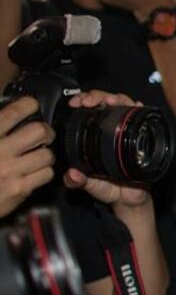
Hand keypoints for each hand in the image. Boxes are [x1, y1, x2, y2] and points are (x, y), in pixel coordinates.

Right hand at [0, 97, 54, 216]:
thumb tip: (8, 113)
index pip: (14, 112)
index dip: (28, 105)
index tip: (31, 105)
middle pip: (39, 131)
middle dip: (45, 132)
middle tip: (42, 135)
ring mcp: (10, 171)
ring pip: (47, 154)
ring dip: (45, 154)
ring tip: (36, 156)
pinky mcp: (18, 189)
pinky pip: (46, 174)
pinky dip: (43, 172)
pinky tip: (33, 173)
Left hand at [63, 90, 149, 208]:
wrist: (131, 199)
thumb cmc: (111, 189)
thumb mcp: (90, 185)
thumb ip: (79, 181)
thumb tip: (71, 174)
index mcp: (96, 137)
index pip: (90, 111)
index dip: (83, 102)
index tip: (77, 103)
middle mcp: (112, 130)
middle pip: (107, 102)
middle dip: (98, 96)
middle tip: (90, 101)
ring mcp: (129, 131)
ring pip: (125, 104)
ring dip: (118, 98)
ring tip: (110, 101)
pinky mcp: (144, 135)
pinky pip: (143, 118)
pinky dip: (140, 109)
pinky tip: (136, 105)